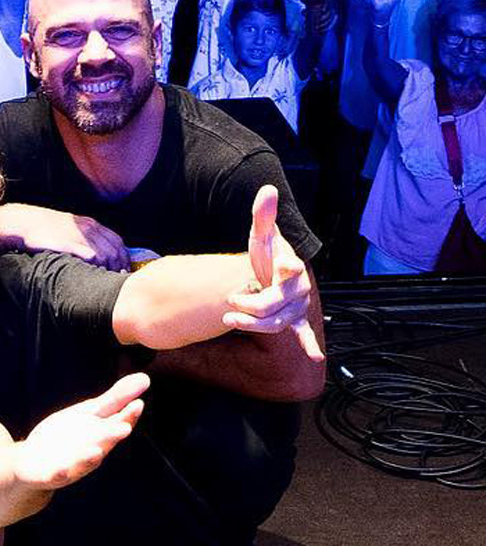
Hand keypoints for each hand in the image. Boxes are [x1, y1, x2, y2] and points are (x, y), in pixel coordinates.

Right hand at [0, 202, 129, 269]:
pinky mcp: (70, 244)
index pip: (117, 241)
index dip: (124, 257)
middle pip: (116, 249)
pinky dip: (99, 266)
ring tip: (110, 280)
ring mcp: (80, 236)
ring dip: (112, 268)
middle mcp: (88, 228)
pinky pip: (93, 256)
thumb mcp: (68, 226)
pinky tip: (97, 275)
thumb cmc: (42, 227)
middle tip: (120, 278)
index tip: (124, 269)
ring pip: (108, 254)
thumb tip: (95, 254)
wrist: (22, 222)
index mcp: (89, 224)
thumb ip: (83, 237)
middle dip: (121, 265)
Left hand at [12, 372, 148, 489]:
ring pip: (84, 462)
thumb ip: (116, 398)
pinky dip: (61, 473)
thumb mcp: (90, 412)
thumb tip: (145, 377)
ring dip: (90, 458)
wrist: (37, 462)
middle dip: (113, 435)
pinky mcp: (53, 474)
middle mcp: (93, 451)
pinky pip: (58, 475)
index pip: (119, 423)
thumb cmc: (70, 435)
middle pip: (105, 443)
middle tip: (125, 427)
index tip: (138, 403)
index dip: (129, 415)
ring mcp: (74, 464)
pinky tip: (60, 469)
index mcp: (103, 434)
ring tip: (96, 451)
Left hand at [239, 184, 323, 360]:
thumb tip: (268, 189)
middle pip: (274, 303)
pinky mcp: (295, 320)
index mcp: (290, 267)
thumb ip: (263, 216)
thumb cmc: (266, 256)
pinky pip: (303, 334)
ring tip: (230, 321)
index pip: (291, 266)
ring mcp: (297, 306)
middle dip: (250, 305)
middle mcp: (298, 289)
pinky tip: (316, 356)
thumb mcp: (261, 237)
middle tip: (229, 301)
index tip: (286, 265)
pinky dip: (310, 343)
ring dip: (254, 325)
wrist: (273, 274)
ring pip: (277, 323)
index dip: (289, 265)